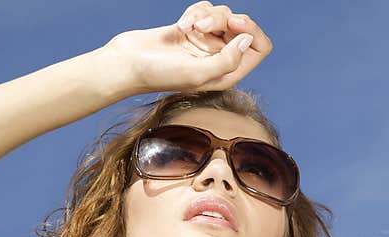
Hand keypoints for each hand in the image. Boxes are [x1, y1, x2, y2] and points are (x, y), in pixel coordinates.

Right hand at [102, 2, 271, 95]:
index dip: (252, 31)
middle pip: (242, 27)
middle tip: (204, 25)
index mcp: (228, 73)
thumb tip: (247, 39)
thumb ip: (228, 60)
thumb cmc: (161, 75)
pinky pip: (205, 9)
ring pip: (223, 14)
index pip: (259, 48)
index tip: (234, 25)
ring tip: (187, 27)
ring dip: (205, 15)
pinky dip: (194, 12)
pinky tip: (181, 25)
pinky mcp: (192, 29)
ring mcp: (206, 42)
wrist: (129, 64)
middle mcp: (221, 58)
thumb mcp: (199, 73)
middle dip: (224, 20)